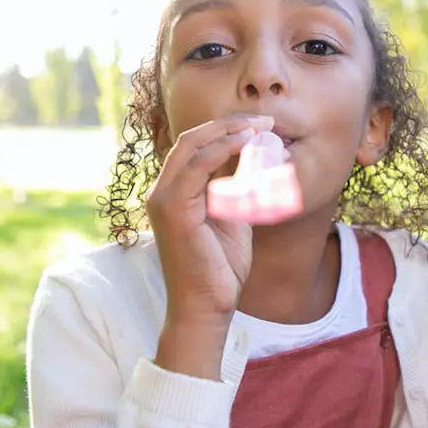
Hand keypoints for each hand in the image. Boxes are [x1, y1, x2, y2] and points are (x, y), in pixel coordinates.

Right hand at [147, 114, 272, 377]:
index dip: (227, 129)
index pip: (195, 146)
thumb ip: (237, 188)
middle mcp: (162, 191)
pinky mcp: (172, 210)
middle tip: (265, 121)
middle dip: (230, 124)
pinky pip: (196, 168)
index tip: (261, 125)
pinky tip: (246, 145)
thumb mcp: (233, 217)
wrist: (208, 306)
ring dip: (228, 132)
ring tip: (260, 128)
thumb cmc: (220, 268)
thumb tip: (257, 157)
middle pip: (192, 139)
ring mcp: (163, 199)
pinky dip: (222, 150)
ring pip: (192, 147)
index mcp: (174, 192)